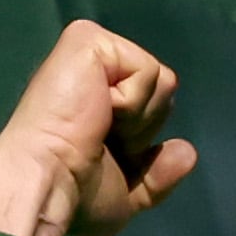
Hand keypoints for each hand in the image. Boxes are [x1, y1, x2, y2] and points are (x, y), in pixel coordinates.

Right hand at [0, 22, 197, 235]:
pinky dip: (131, 101)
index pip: (153, 108)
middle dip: (143, 129)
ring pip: (162, 79)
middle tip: (100, 142)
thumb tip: (187, 152)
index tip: (104, 158)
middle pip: (163, 91)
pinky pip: (148, 70)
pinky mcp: (89, 40)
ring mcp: (91, 49)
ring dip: (138, 118)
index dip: (141, 143)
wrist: (48, 185)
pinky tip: (97, 109)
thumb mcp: (127, 196)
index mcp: (96, 101)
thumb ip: (157, 174)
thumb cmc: (74, 196)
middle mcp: (92, 70)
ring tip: (97, 126)